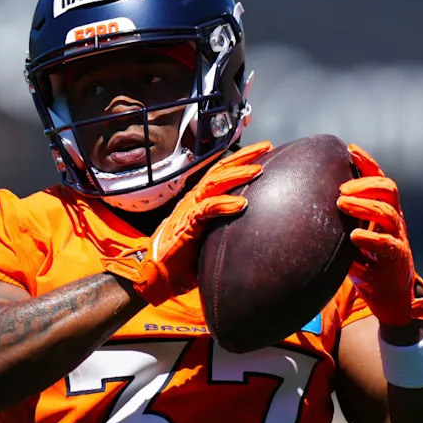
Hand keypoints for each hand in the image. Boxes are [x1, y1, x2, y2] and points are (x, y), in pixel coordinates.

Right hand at [102, 141, 272, 305]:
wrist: (156, 274)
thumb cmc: (183, 260)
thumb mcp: (210, 239)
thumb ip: (227, 229)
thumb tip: (255, 230)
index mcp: (200, 200)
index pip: (222, 173)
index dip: (241, 160)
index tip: (265, 152)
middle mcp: (194, 199)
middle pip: (220, 170)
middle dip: (244, 157)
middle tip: (267, 147)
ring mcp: (189, 209)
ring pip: (214, 183)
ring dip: (237, 175)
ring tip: (258, 170)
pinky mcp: (185, 224)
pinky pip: (206, 209)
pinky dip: (224, 204)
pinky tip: (242, 203)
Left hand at [336, 144, 422, 327]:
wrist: (391, 299)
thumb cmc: (368, 265)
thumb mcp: (353, 238)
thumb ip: (341, 222)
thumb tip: (306, 203)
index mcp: (385, 212)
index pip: (380, 180)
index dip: (368, 163)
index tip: (350, 150)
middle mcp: (394, 222)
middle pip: (388, 190)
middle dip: (365, 184)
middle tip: (340, 190)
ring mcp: (398, 240)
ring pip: (389, 214)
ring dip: (364, 205)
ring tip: (342, 203)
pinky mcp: (395, 262)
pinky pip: (387, 246)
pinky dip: (370, 239)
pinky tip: (354, 236)